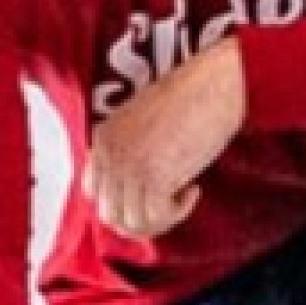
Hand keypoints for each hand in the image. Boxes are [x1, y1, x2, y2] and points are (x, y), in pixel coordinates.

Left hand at [87, 40, 248, 239]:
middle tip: (167, 207)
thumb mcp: (144, 124)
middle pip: (111, 214)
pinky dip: (178, 212)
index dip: (122, 203)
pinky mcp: (153, 176)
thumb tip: (138, 190)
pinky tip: (192, 190)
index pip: (93, 192)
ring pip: (133, 222)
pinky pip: (157, 217)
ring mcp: (128, 166)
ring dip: (160, 220)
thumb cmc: (191, 97)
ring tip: (181, 198)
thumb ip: (131, 151)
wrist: (213, 82)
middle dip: (141, 220)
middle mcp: (109, 154)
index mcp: (103, 138)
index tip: (148, 197)